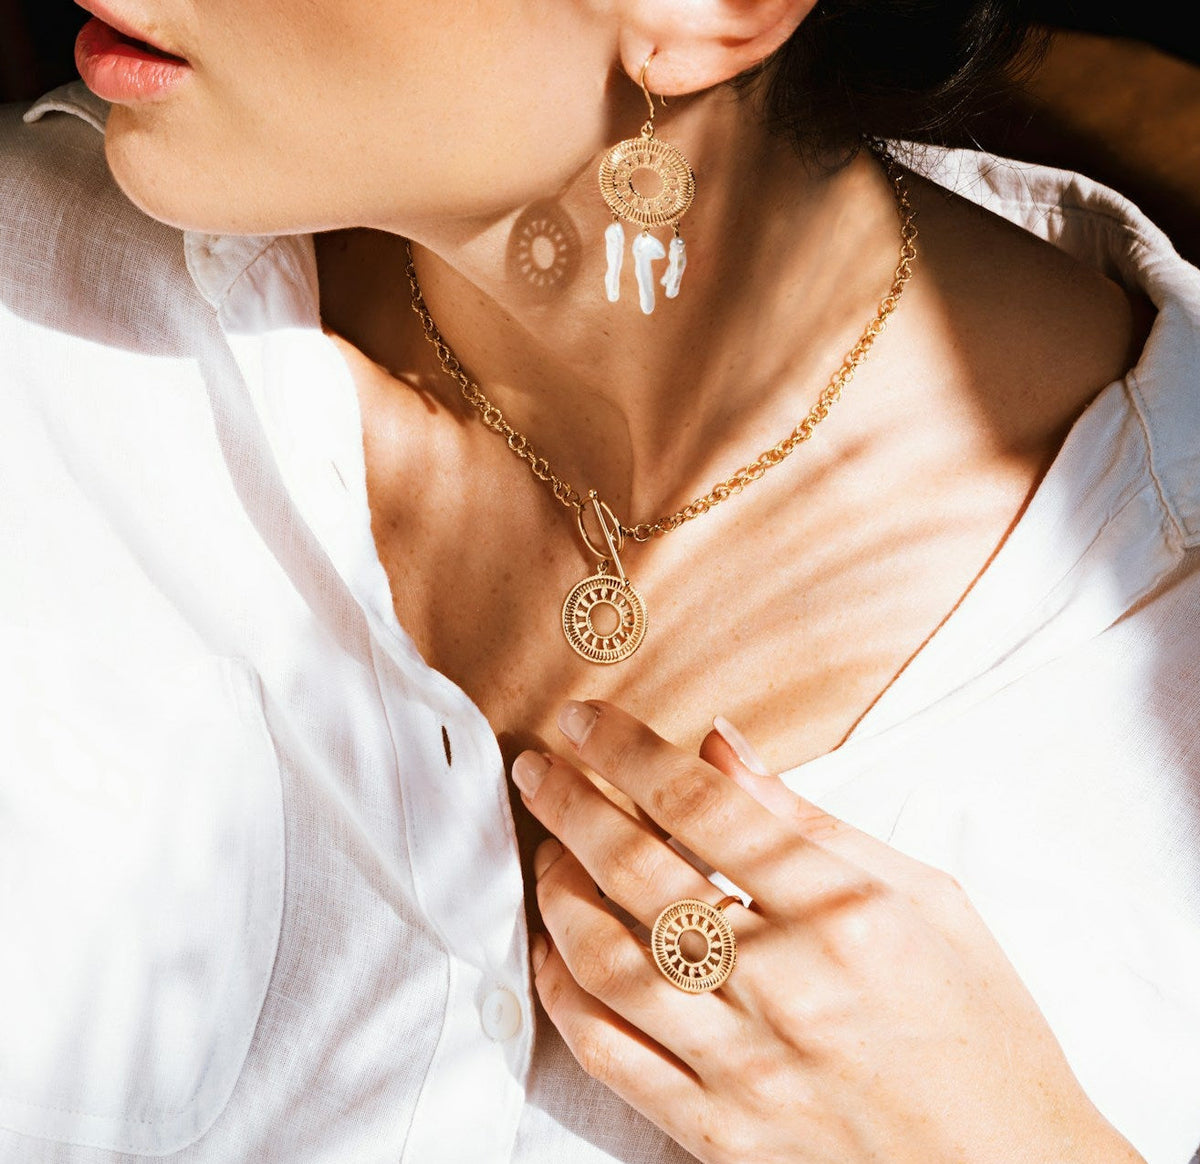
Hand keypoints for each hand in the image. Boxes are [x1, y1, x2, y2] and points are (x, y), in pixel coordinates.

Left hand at [511, 701, 1144, 1163]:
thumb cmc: (982, 1030)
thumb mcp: (925, 897)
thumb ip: (810, 820)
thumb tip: (720, 746)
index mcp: (845, 911)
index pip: (701, 803)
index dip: (625, 751)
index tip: (583, 724)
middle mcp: (788, 983)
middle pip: (638, 869)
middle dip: (570, 804)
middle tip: (537, 770)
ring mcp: (745, 1065)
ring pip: (604, 959)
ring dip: (556, 892)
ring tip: (547, 852)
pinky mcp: (718, 1133)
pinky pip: (608, 1055)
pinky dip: (562, 994)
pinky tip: (552, 953)